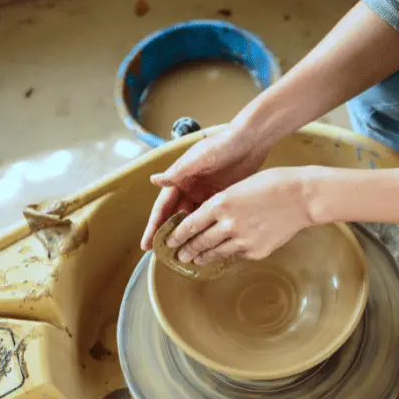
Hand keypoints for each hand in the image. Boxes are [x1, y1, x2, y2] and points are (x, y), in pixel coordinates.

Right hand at [140, 127, 266, 250]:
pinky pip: (211, 218)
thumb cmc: (222, 144)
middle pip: (176, 217)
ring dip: (189, 237)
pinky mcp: (222, 198)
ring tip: (186, 256)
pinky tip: (207, 245)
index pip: (163, 207)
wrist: (251, 140)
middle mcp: (190, 188)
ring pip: (194, 220)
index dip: (155, 226)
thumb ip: (178, 172)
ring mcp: (207, 194)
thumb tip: (154, 181)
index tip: (147, 245)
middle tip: (165, 257)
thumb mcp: (199, 158)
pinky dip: (207, 231)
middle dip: (170, 236)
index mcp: (180, 179)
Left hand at [164, 167, 312, 263]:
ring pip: (216, 252)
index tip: (169, 241)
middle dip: (187, 250)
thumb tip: (210, 217)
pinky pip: (237, 255)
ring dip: (203, 257)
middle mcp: (228, 224)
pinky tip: (224, 255)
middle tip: (179, 255)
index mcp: (221, 203)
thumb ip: (222, 203)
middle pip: (200, 242)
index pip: (190, 224)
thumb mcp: (240, 186)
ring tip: (196, 260)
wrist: (303, 197)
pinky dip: (228, 254)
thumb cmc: (273, 183)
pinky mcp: (257, 251)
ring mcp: (243, 240)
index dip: (177, 235)